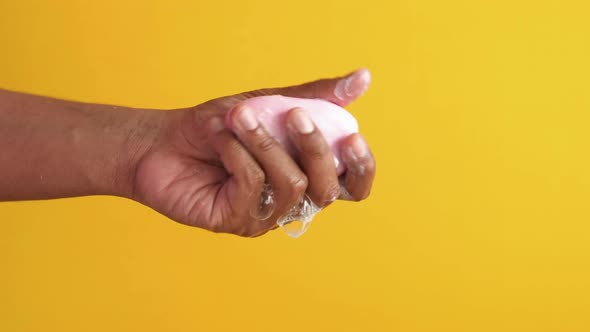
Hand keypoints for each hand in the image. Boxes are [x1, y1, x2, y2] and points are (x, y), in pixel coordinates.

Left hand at [132, 69, 375, 236]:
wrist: (163, 140)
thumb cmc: (220, 125)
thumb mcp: (270, 103)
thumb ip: (316, 96)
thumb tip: (364, 78)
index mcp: (308, 175)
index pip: (352, 187)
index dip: (361, 168)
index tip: (352, 137)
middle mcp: (291, 201)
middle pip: (327, 190)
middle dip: (314, 148)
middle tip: (293, 114)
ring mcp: (265, 215)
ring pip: (291, 185)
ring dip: (266, 144)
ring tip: (240, 118)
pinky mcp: (235, 221)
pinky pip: (252, 186)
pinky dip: (239, 154)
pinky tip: (221, 141)